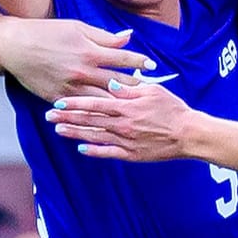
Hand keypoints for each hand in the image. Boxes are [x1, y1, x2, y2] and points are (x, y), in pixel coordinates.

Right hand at [0, 16, 152, 101]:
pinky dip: (96, 114)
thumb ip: (104, 36)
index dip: (141, 62)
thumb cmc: (47, 32)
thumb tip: (128, 36)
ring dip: (120, 104)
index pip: (124, 58)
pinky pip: (81, 110)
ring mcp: (71, 88)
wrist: (15, 46)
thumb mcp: (78, 28)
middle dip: (137, 87)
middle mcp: (83, 72)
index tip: (154, 66)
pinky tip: (109, 119)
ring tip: (135, 107)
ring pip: (103, 101)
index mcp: (90, 52)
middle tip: (152, 91)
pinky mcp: (58, 98)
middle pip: (119, 83)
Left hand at [44, 83, 193, 160]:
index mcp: (126, 107)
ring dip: (75, 133)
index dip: (74, 103)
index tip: (58, 102)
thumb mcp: (153, 91)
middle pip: (89, 120)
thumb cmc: (173, 109)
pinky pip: (109, 153)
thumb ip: (129, 88)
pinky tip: (81, 149)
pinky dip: (94, 151)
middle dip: (68, 118)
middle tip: (49, 117)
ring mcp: (126, 140)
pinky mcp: (132, 154)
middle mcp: (122, 124)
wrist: (188, 134)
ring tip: (59, 130)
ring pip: (95, 136)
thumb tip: (110, 84)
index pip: (94, 103)